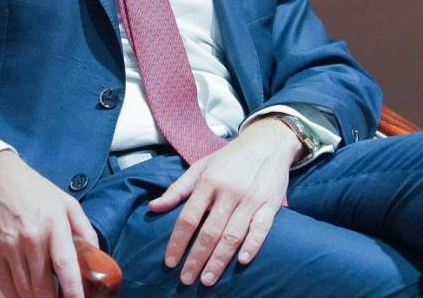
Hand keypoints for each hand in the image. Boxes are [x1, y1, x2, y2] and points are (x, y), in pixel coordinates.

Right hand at [0, 150, 98, 297]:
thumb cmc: (33, 188)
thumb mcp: (67, 203)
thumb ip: (85, 230)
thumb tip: (96, 257)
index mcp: (54, 225)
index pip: (66, 266)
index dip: (73, 291)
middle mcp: (31, 238)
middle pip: (42, 286)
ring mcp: (9, 245)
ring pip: (24, 290)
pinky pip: (4, 284)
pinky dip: (15, 296)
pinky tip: (24, 297)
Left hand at [147, 119, 301, 286]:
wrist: (266, 143)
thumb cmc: (228, 158)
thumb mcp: (199, 167)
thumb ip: (177, 189)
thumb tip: (152, 207)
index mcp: (207, 182)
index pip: (188, 217)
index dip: (177, 241)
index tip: (170, 262)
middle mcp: (228, 191)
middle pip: (209, 231)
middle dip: (196, 258)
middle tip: (186, 279)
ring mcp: (250, 199)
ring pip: (233, 234)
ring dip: (219, 259)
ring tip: (208, 279)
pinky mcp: (270, 204)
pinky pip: (261, 228)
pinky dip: (252, 245)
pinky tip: (242, 261)